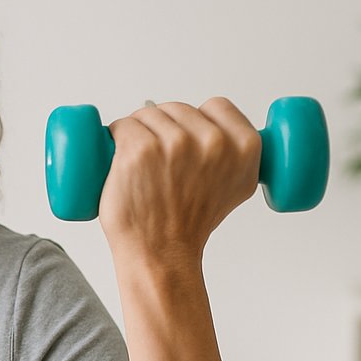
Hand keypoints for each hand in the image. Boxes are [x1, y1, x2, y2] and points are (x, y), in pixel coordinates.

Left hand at [98, 97, 261, 266]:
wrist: (161, 255)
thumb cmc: (189, 224)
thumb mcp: (236, 188)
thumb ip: (237, 157)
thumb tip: (223, 132)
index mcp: (245, 147)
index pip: (217, 106)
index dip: (196, 121)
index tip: (185, 141)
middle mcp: (214, 143)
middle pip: (178, 108)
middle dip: (162, 127)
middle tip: (157, 163)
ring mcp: (176, 144)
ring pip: (148, 114)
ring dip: (137, 131)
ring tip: (139, 166)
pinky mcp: (140, 149)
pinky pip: (123, 125)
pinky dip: (115, 136)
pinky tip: (118, 156)